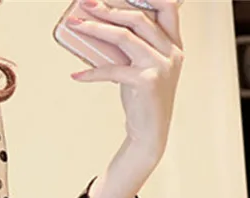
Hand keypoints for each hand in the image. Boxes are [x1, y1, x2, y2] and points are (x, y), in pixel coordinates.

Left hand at [68, 0, 183, 163]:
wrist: (149, 132)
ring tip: (75, 26)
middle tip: (85, 4)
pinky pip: (113, 70)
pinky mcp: (147, 82)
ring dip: (96, 29)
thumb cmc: (141, 99)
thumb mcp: (138, 67)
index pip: (167, 7)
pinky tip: (76, 75)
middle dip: (109, 8)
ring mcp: (161, 66)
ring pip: (125, 37)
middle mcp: (172, 51)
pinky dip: (91, 73)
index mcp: (174, 43)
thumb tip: (98, 29)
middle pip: (139, 18)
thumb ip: (128, 49)